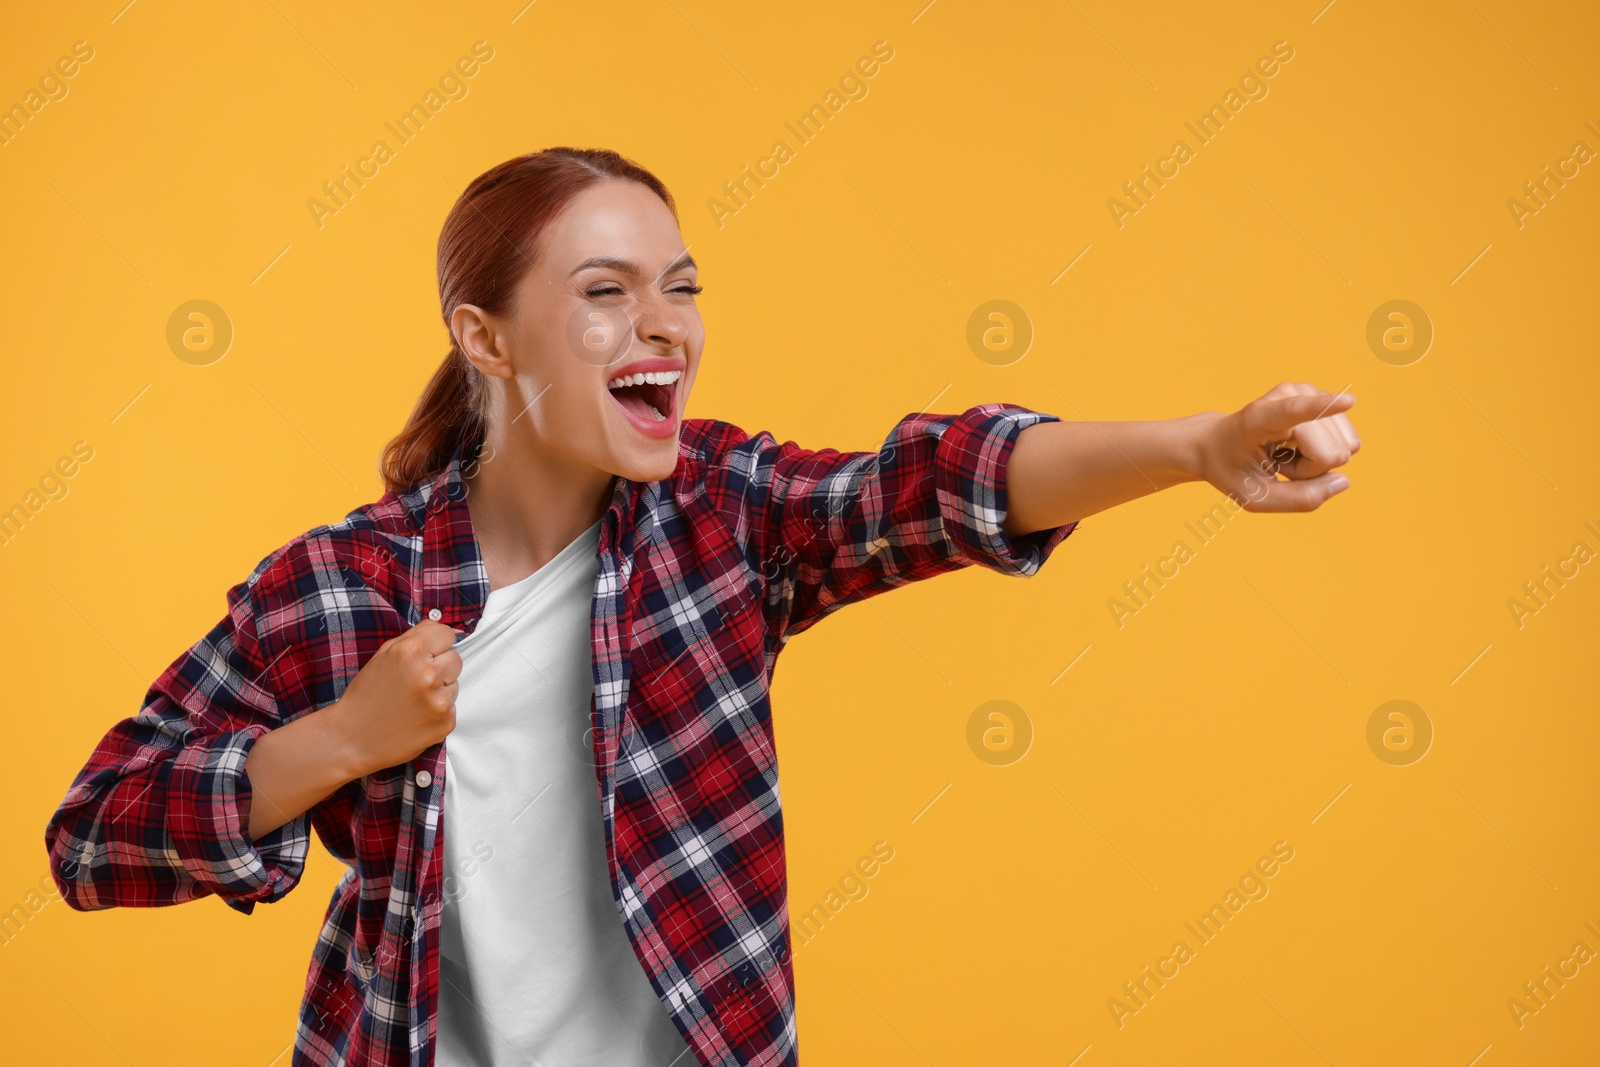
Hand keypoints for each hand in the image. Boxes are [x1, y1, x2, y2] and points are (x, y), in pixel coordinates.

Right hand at [324, 619, 462, 778]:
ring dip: (440, 689)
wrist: (352, 738)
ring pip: (455, 683)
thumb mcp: (383, 656)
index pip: (448, 634)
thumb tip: (440, 625)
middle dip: (439, 667)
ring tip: (414, 700)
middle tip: (415, 681)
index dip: (437, 644)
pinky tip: (417, 715)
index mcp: (411, 651)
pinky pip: (453, 707)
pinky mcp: (445, 722)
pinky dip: (438, 711)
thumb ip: (414, 635)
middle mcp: (427, 674)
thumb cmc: (365, 695)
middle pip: (455, 658)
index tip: (427, 654)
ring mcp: (438, 700)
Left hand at [1194, 382, 1360, 511]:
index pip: (1294, 411)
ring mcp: (1308, 392)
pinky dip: (1324, 454)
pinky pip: (1347, 441)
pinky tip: (1296, 446)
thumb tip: (1343, 481)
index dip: (1321, 408)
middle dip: (1308, 470)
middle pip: (1330, 454)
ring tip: (1284, 453)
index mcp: (1258, 418)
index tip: (1349, 400)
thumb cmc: (1232, 470)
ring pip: (1344, 449)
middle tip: (1276, 462)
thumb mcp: (1255, 498)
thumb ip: (1298, 499)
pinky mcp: (1323, 397)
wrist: (1218, 441)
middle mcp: (1288, 395)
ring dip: (1316, 462)